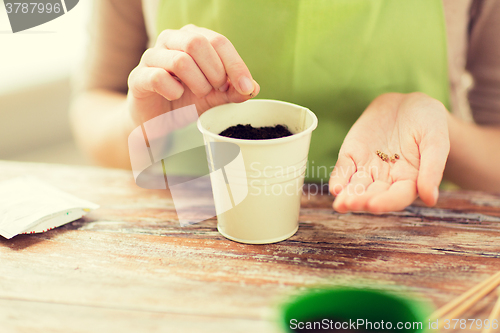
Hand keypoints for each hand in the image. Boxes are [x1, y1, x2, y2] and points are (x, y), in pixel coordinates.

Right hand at [126, 24, 259, 125]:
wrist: (157, 121)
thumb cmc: (186, 102)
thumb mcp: (215, 97)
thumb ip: (233, 91)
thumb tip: (253, 88)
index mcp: (193, 37)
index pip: (219, 41)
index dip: (236, 65)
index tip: (246, 88)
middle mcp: (171, 40)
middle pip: (198, 43)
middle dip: (214, 72)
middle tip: (216, 90)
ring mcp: (152, 56)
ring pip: (180, 60)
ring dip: (197, 83)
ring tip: (198, 94)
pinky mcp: (138, 76)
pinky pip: (159, 77)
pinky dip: (174, 91)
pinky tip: (176, 96)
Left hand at [329, 92, 449, 212]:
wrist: (408, 104)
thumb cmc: (428, 123)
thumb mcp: (436, 141)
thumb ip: (432, 169)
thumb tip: (431, 199)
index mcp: (410, 180)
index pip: (397, 196)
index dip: (385, 202)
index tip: (373, 205)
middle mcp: (386, 179)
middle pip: (373, 194)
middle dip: (361, 201)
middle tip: (349, 204)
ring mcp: (368, 168)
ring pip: (356, 186)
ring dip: (347, 195)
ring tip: (339, 204)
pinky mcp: (353, 155)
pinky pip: (343, 169)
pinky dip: (338, 179)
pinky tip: (334, 188)